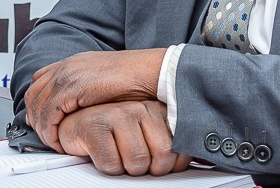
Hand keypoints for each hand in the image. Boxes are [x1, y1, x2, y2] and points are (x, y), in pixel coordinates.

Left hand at [25, 49, 165, 151]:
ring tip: (53, 142)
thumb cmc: (133, 79)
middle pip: (34, 93)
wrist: (149, 71)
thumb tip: (74, 108)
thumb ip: (85, 91)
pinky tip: (59, 140)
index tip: (41, 122)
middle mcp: (67, 66)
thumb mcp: (102, 82)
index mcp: (73, 63)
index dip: (37, 103)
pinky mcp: (73, 85)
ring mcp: (68, 73)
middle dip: (35, 117)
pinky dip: (50, 129)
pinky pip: (50, 111)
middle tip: (44, 136)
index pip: (40, 81)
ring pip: (38, 104)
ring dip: (42, 127)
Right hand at [59, 101, 191, 175]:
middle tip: (133, 160)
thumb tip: (203, 158)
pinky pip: (112, 164)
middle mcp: (140, 109)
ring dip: (126, 169)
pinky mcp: (95, 126)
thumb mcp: (148, 138)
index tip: (156, 164)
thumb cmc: (114, 136)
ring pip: (137, 162)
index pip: (179, 150)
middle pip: (161, 158)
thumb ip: (172, 146)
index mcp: (157, 111)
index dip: (168, 166)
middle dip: (148, 169)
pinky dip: (107, 167)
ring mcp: (117, 114)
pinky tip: (102, 153)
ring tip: (118, 154)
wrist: (75, 125)